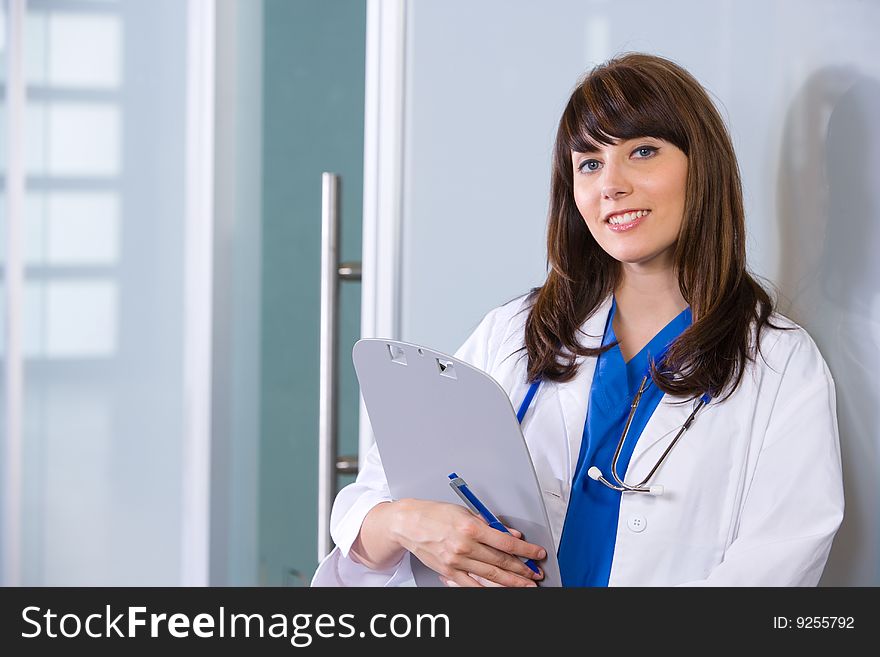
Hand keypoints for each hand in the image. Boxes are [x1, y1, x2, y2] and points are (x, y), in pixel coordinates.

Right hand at [393, 499, 545, 587]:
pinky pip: (471, 584)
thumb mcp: (465, 511)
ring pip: (490, 575)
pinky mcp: (448, 571)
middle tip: (535, 573)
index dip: (525, 550)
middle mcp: (464, 545)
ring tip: (525, 585)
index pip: (505, 543)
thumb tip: (510, 536)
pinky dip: (487, 589)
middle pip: (501, 561)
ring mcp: (456, 561)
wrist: (408, 523)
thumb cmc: (434, 514)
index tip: (536, 554)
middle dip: (522, 569)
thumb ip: (490, 524)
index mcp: (470, 527)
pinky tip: (499, 590)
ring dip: (511, 582)